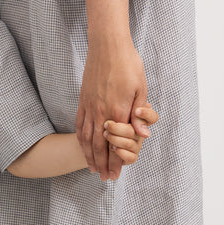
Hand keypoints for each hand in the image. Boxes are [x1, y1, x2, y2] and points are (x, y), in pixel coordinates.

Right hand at [76, 39, 146, 180]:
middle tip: (104, 178)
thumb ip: (139, 114)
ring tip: (92, 168)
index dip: (114, 162)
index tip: (115, 174)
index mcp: (117, 111)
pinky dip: (81, 140)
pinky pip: (80, 126)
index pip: (114, 144)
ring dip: (89, 156)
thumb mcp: (140, 88)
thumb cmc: (128, 65)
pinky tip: (83, 147)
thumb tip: (143, 135)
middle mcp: (100, 113)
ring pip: (87, 138)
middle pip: (98, 146)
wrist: (107, 46)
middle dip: (101, 164)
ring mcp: (89, 108)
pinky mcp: (82, 101)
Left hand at [103, 103, 157, 164]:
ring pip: (132, 144)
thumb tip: (147, 105)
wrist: (94, 133)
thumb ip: (129, 104)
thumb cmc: (106, 114)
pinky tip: (113, 148)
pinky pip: (132, 158)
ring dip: (116, 140)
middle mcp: (139, 133)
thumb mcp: (116, 105)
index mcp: (139, 120)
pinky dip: (121, 153)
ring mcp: (135, 145)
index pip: (152, 117)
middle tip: (107, 124)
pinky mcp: (130, 157)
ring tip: (105, 134)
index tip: (136, 111)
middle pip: (138, 132)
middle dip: (120, 129)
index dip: (147, 115)